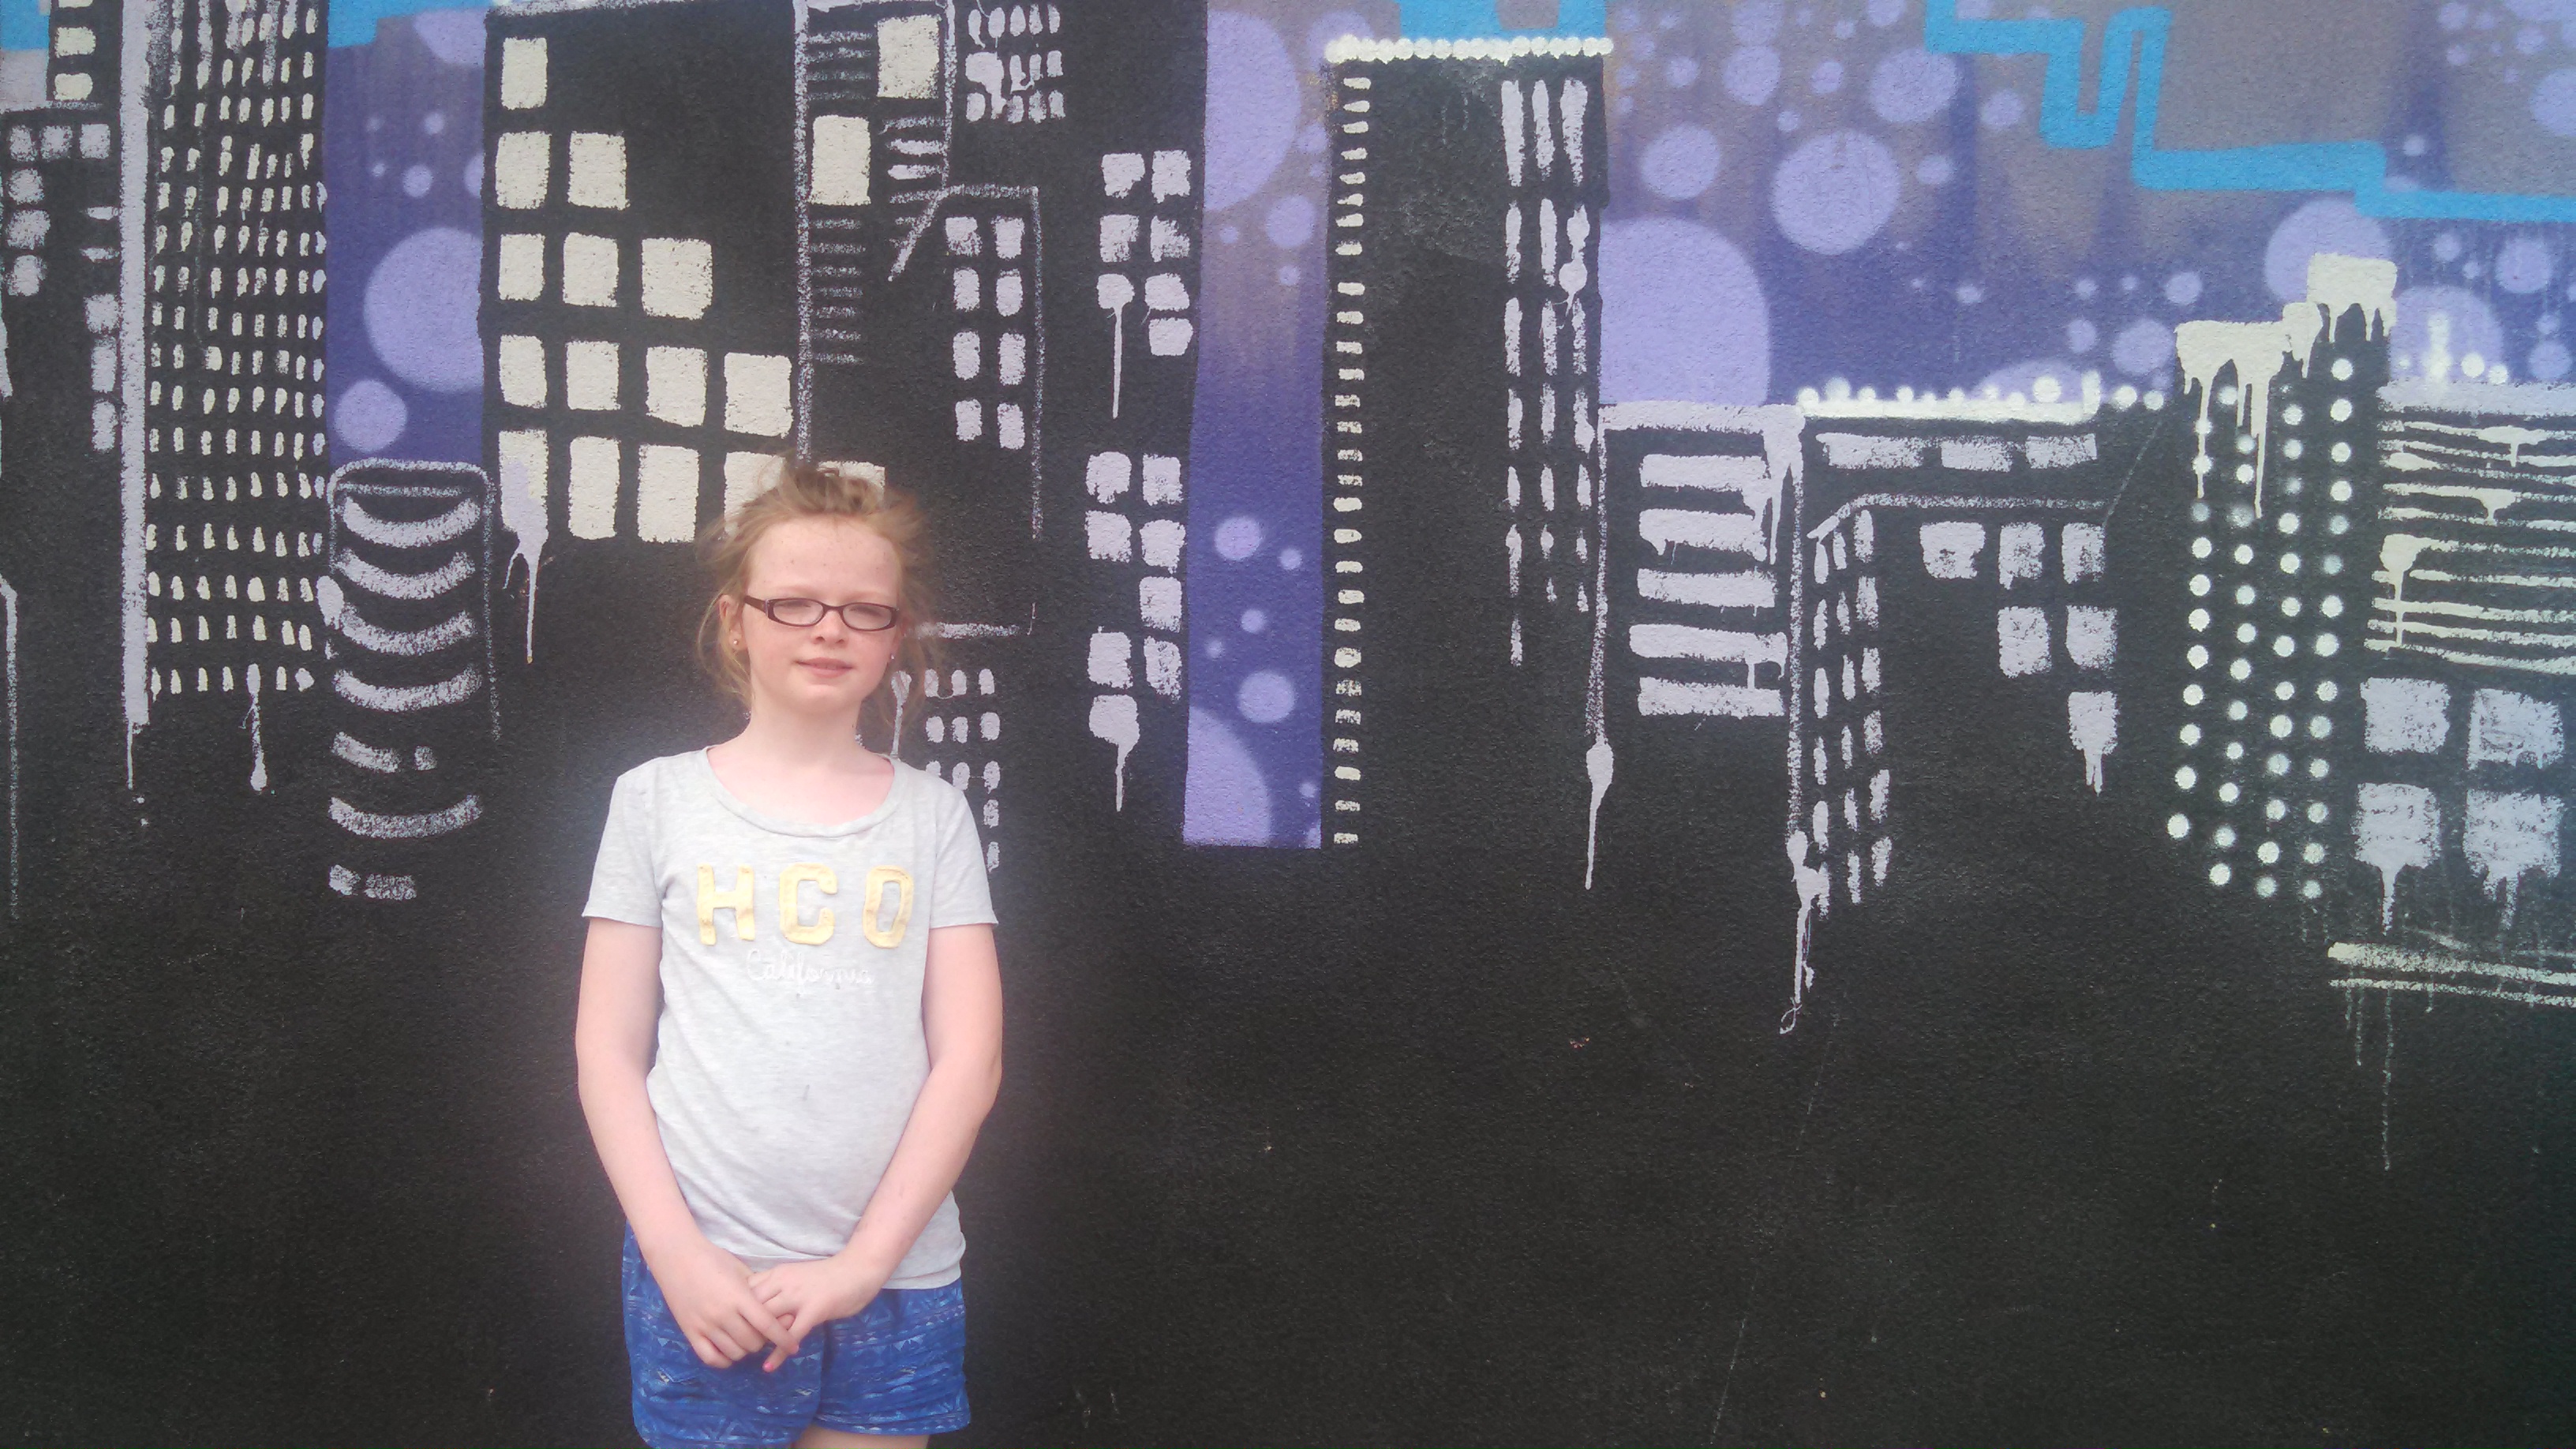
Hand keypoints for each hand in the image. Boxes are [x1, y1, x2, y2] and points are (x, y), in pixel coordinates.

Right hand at [643, 1234, 789, 1369]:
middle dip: (764, 1342)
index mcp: (738, 1297)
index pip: (767, 1325)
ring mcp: (705, 1325)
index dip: (783, 1338)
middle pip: (752, 1342)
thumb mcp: (739, 1270)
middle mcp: (722, 1314)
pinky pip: (710, 1358)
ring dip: (746, 1350)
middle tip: (765, 1337)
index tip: (794, 1346)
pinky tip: (730, 1352)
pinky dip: (724, 1360)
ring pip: (734, 1352)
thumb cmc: (711, 1258)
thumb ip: (756, 1289)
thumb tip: (773, 1305)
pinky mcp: (689, 1332)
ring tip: (748, 1342)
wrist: (676, 1256)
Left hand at [748, 1255, 889, 1370]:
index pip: (747, 1290)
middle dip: (742, 1326)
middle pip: (751, 1306)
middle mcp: (783, 1283)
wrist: (858, 1268)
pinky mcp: (814, 1310)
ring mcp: (798, 1296)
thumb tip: (760, 1307)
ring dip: (758, 1340)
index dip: (736, 1307)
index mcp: (778, 1273)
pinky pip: (791, 1335)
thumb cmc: (828, 1275)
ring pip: (768, 1320)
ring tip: (748, 1356)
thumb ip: (778, 1288)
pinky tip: (769, 1367)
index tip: (731, 1324)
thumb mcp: (795, 1275)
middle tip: (737, 1345)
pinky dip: (778, 1353)